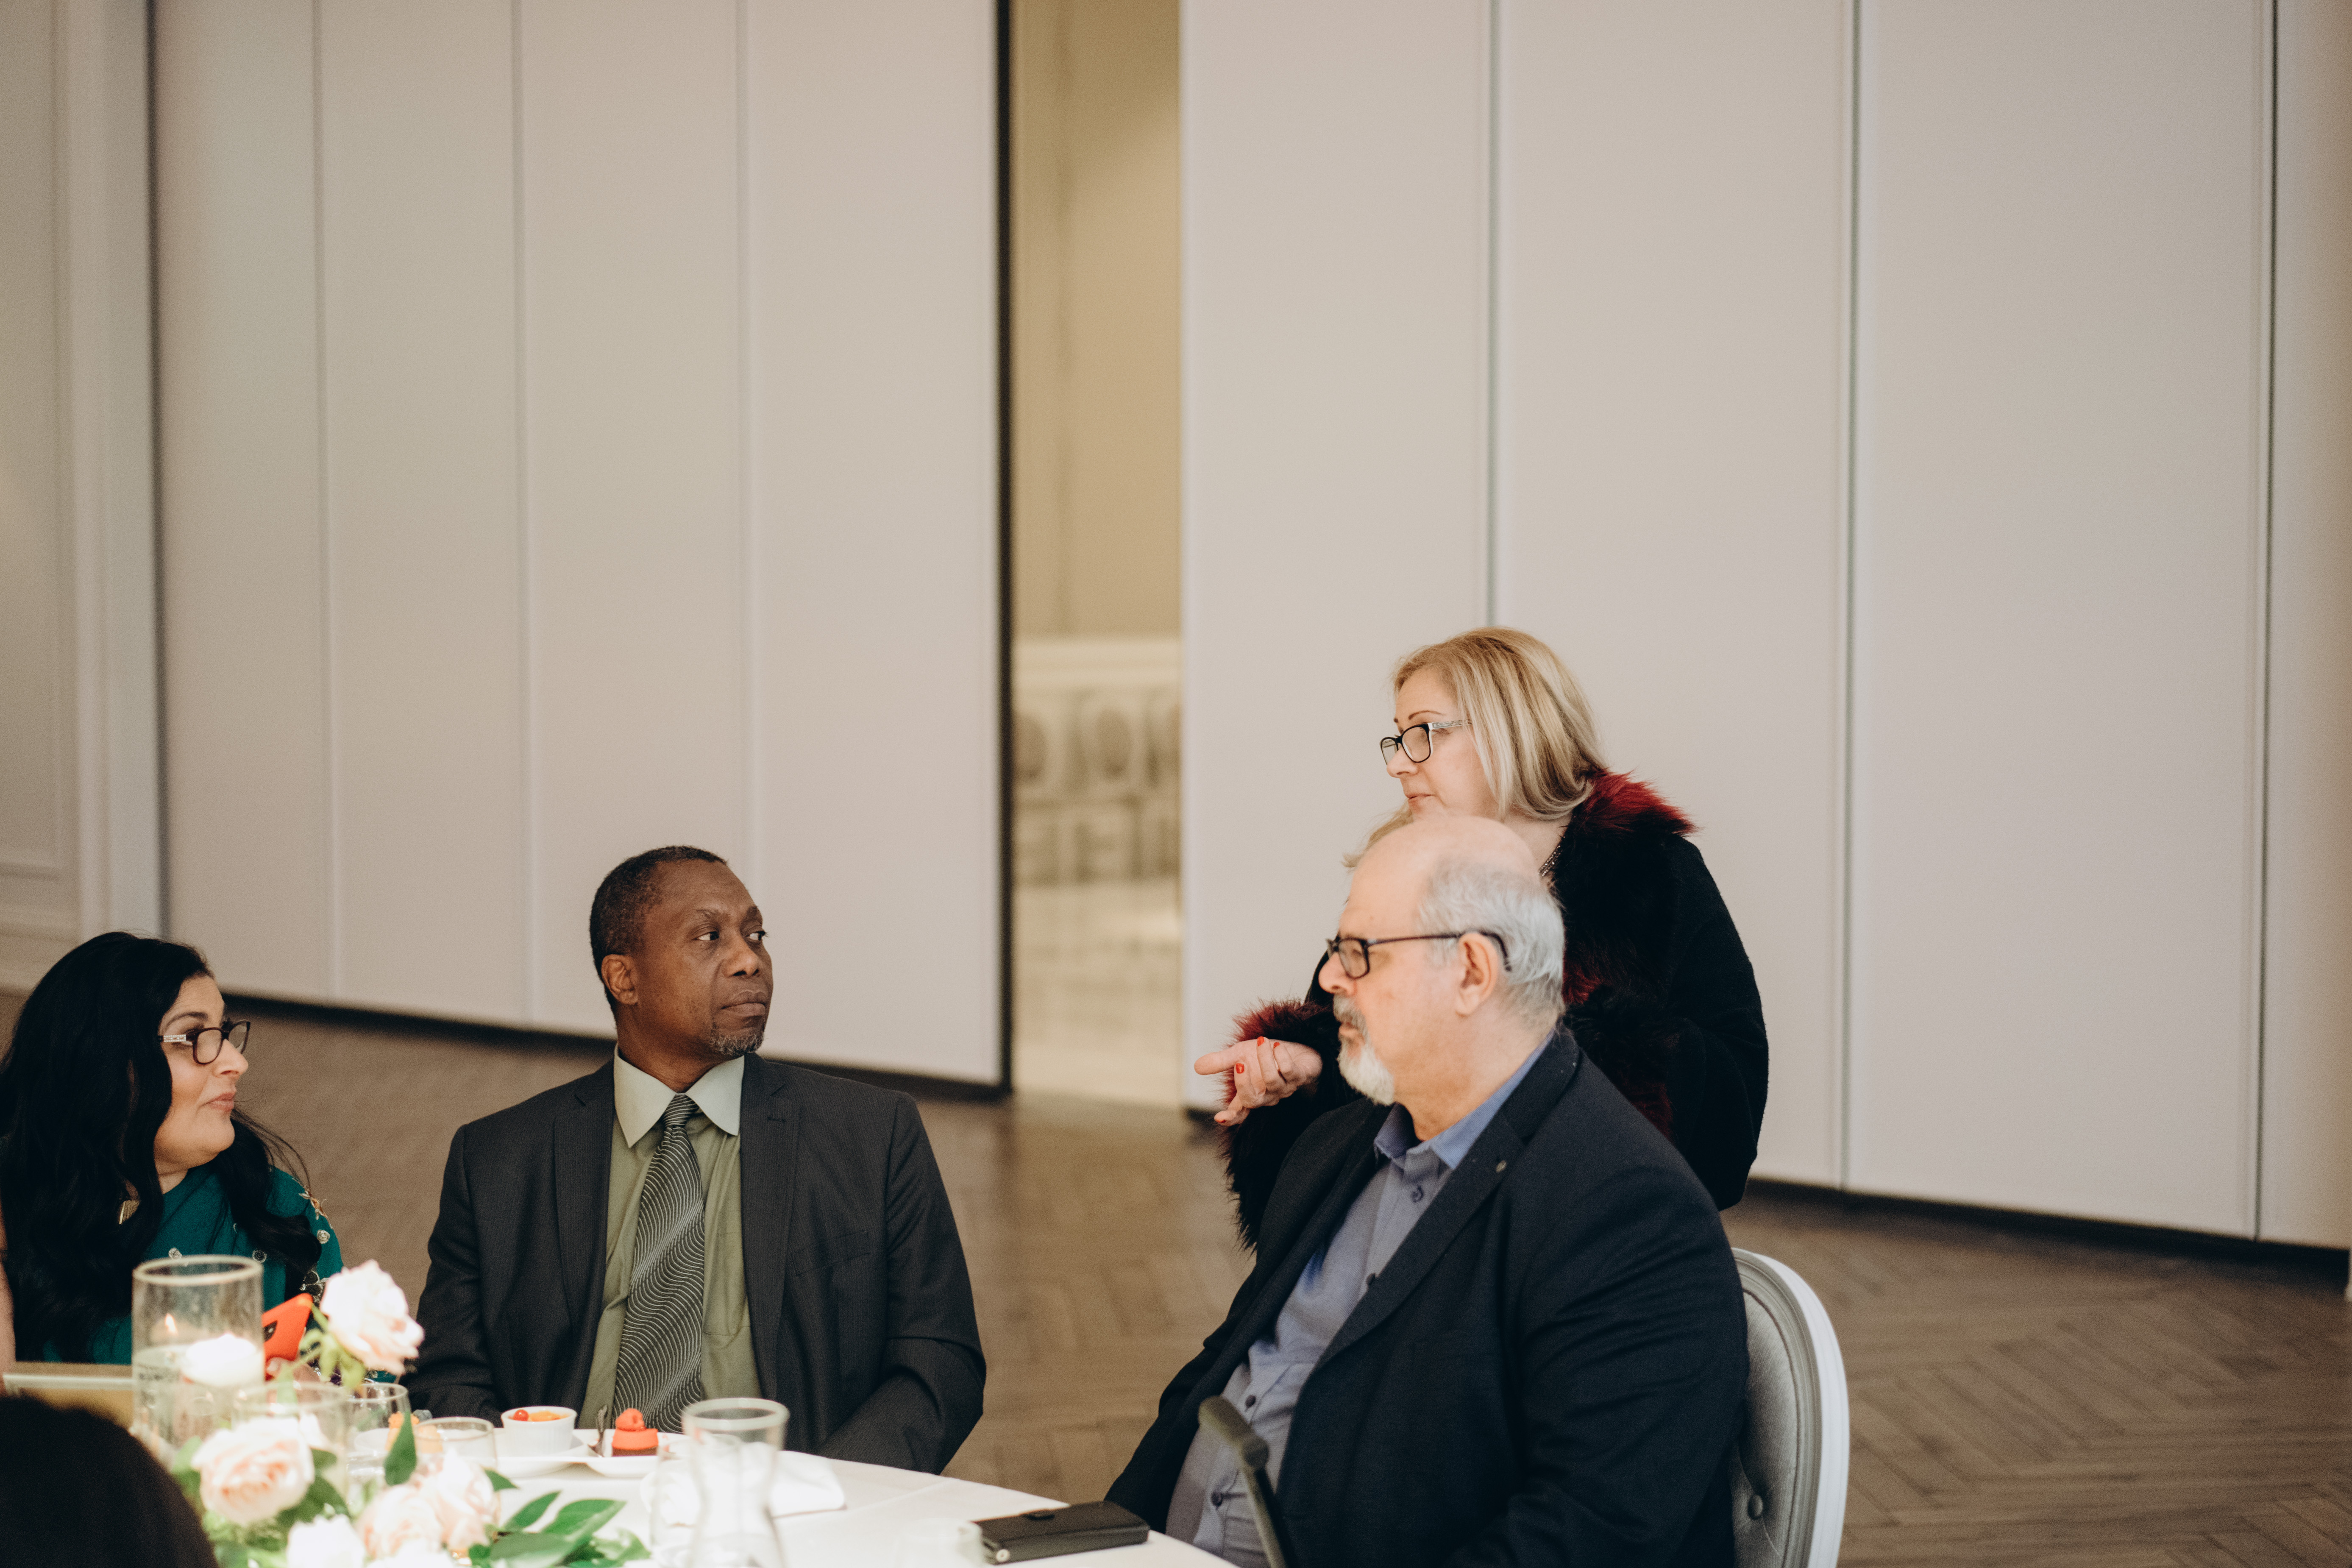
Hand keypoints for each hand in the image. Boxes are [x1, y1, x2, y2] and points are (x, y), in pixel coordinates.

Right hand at [1194, 1038, 1323, 1125]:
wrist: (1296, 1049)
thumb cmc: (1265, 1056)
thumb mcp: (1239, 1055)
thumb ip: (1220, 1062)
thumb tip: (1196, 1067)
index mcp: (1250, 1093)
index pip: (1239, 1112)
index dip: (1230, 1117)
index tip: (1219, 1117)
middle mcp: (1266, 1096)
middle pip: (1252, 1100)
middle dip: (1244, 1083)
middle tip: (1239, 1062)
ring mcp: (1283, 1089)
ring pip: (1272, 1082)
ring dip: (1264, 1060)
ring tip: (1261, 1041)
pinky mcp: (1299, 1078)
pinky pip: (1290, 1072)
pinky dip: (1282, 1058)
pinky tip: (1277, 1046)